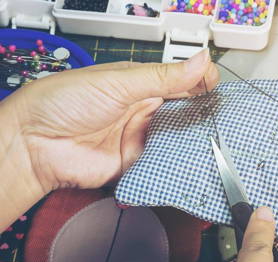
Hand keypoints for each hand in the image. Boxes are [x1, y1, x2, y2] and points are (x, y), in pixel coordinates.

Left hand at [0, 49, 218, 230]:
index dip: (202, 82)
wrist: (34, 144)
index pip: (183, 81)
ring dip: (193, 139)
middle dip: (203, 114)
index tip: (215, 90)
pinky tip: (190, 160)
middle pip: (185, 111)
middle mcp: (145, 110)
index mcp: (142, 83)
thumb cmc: (65, 102)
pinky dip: (176, 162)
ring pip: (178, 137)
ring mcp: (141, 137)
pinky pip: (163, 162)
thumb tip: (201, 61)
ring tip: (213, 140)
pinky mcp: (137, 162)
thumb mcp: (119, 83)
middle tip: (222, 119)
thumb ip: (163, 77)